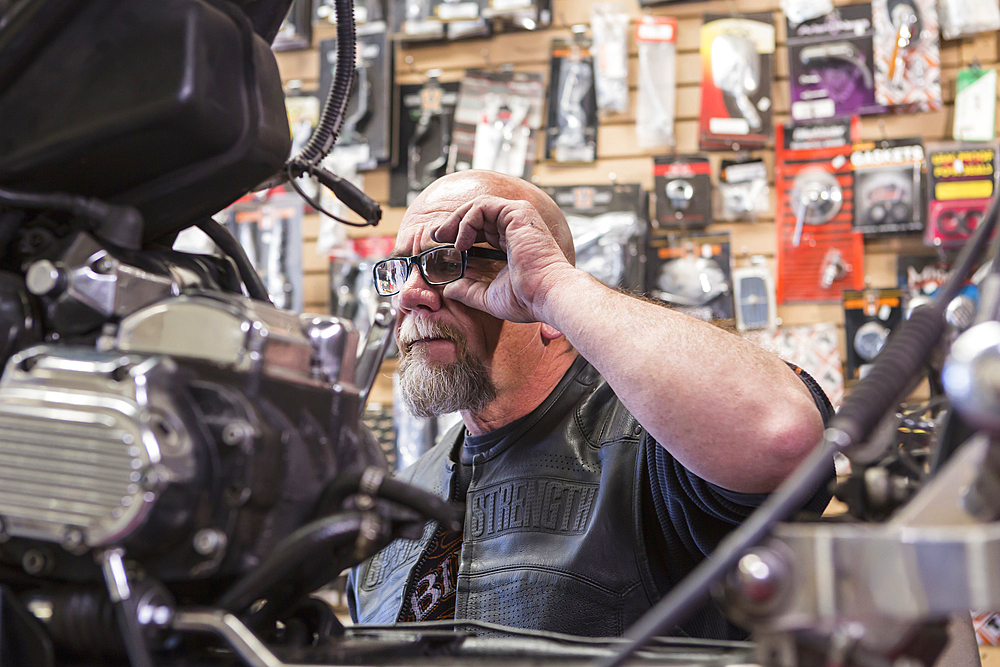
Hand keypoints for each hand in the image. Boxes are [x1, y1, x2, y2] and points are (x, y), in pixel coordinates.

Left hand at [431, 195, 576, 323]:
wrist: (547, 294)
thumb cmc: (527, 298)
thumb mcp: (489, 295)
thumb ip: (469, 290)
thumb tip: (449, 291)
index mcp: (512, 242)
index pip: (481, 230)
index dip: (460, 234)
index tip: (442, 244)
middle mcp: (516, 227)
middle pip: (477, 215)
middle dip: (453, 224)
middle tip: (436, 237)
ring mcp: (518, 217)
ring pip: (478, 207)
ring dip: (456, 221)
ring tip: (444, 238)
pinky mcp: (518, 212)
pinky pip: (483, 206)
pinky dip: (467, 221)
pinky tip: (461, 242)